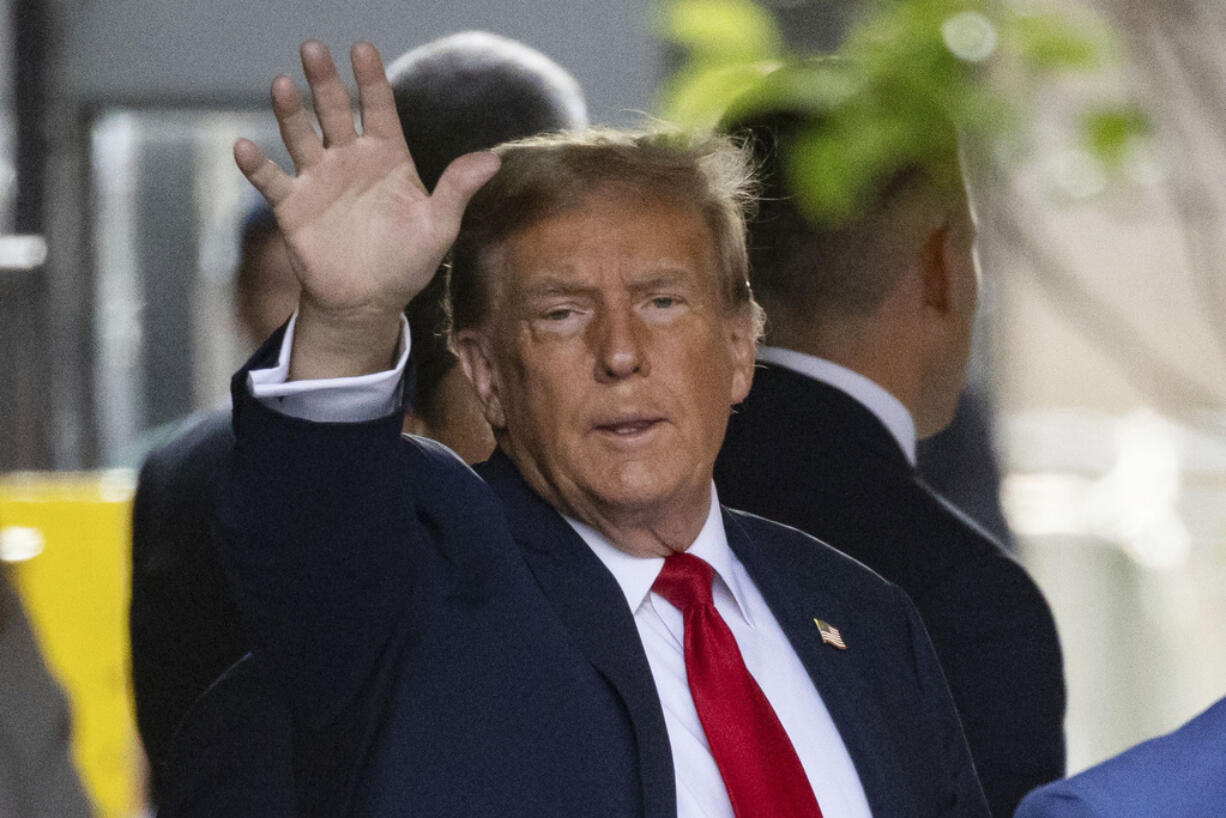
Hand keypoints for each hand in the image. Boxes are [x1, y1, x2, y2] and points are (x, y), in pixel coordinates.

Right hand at [234, 41, 499, 378]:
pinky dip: (256, 165)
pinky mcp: (293, 206)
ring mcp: (318, 179)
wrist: (368, 302)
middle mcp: (349, 159)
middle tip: (313, 49)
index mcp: (387, 156)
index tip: (362, 49)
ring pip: (300, 135)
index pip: (379, 108)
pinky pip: (271, 180)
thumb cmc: (406, 262)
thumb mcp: (438, 227)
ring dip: (290, 112)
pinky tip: (244, 148)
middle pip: (334, 110)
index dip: (371, 80)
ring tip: (282, 85)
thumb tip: (492, 160)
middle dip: (324, 81)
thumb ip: (457, 189)